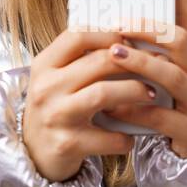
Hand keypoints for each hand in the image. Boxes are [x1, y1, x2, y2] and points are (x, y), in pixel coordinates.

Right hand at [21, 27, 155, 181]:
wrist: (32, 153)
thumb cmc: (54, 109)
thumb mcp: (55, 79)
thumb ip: (80, 60)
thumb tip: (127, 42)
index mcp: (43, 65)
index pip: (77, 36)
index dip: (108, 34)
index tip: (129, 41)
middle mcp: (46, 88)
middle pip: (98, 62)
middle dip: (133, 62)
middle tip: (154, 67)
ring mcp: (56, 116)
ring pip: (104, 93)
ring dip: (134, 91)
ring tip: (149, 94)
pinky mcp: (68, 143)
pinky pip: (109, 136)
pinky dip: (125, 137)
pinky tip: (129, 136)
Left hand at [100, 0, 186, 158]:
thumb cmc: (170, 107)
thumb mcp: (160, 76)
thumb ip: (145, 51)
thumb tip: (116, 22)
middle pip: (181, 42)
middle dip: (149, 31)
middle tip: (119, 26)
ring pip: (174, 77)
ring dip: (141, 64)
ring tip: (115, 56)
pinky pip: (163, 116)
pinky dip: (136, 108)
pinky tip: (114, 105)